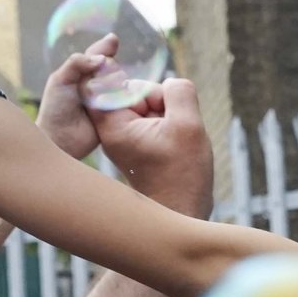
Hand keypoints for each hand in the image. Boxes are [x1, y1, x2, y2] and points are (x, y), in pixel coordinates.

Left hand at [34, 35, 116, 159]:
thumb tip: (101, 59)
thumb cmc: (55, 109)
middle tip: (94, 85)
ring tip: (102, 97)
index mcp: (81, 75)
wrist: (59, 139)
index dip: (105, 48)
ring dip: (116, 85)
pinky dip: (126, 99)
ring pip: (122, 84)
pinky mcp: (116, 115)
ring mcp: (107, 100)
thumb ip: (77, 63)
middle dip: (108, 72)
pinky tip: (122, 101)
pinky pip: (127, 103)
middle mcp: (96, 86)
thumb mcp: (60, 80)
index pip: (96, 56)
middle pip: (112, 69)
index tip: (114, 40)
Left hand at [92, 78, 213, 216]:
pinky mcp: (138, 147)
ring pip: (146, 106)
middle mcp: (113, 133)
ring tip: (176, 139)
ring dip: (166, 114)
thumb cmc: (183, 177)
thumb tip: (171, 83)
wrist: (183, 214)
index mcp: (114, 126)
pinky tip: (176, 145)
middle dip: (157, 99)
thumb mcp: (187, 125)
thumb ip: (178, 91)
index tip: (156, 98)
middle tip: (172, 123)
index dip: (135, 82)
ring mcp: (125, 140)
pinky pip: (153, 121)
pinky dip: (168, 126)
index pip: (110, 83)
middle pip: (132, 92)